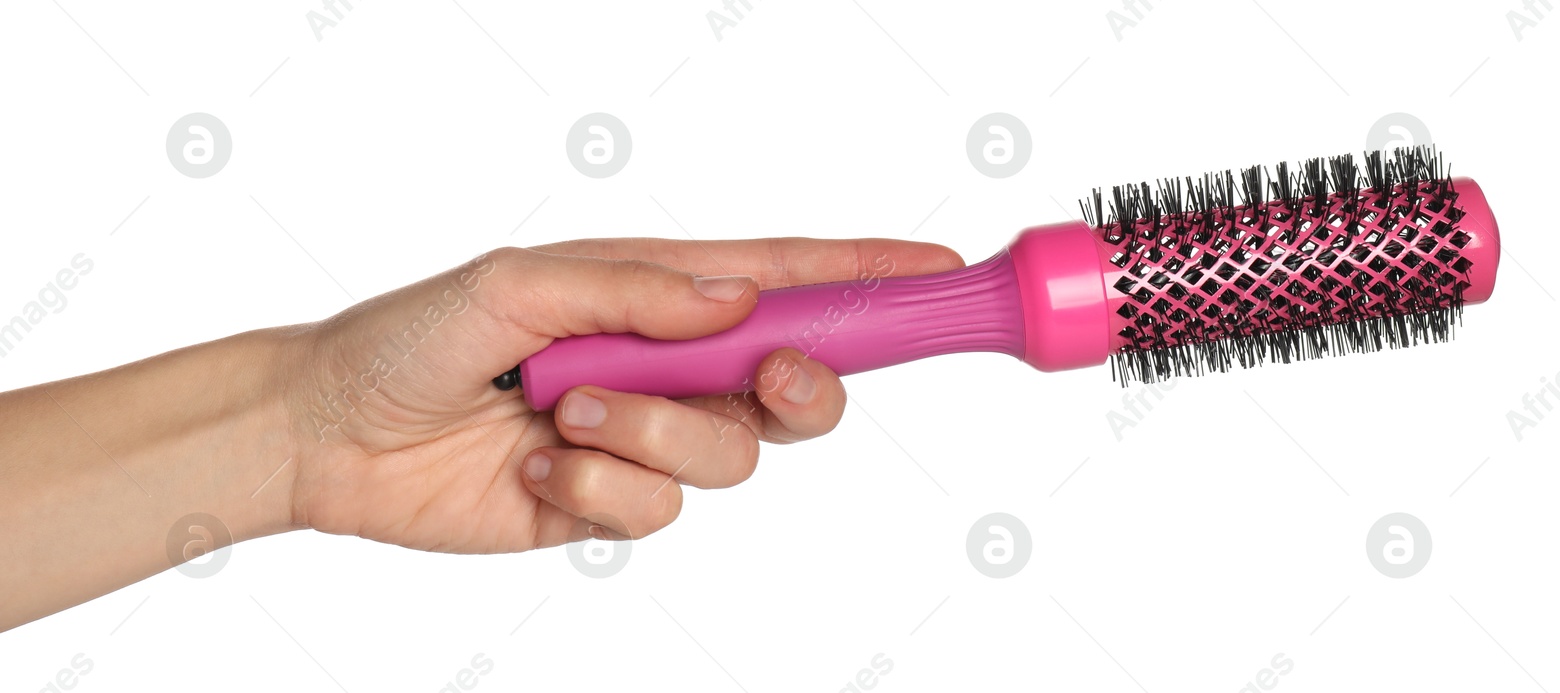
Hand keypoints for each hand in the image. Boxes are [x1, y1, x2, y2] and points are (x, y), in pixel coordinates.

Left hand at [281, 238, 962, 552]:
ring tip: (565, 412)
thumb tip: (740, 298)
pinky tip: (538, 465)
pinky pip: (656, 511)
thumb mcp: (521, 284)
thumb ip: (639, 293)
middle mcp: (669, 367)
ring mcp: (646, 440)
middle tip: (768, 374)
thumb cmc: (417, 335)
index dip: (865, 278)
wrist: (335, 433)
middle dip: (800, 384)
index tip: (936, 274)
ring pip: (728, 456)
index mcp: (659, 293)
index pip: (784, 279)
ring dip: (654, 434)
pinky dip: (599, 490)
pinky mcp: (612, 505)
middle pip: (794, 384)